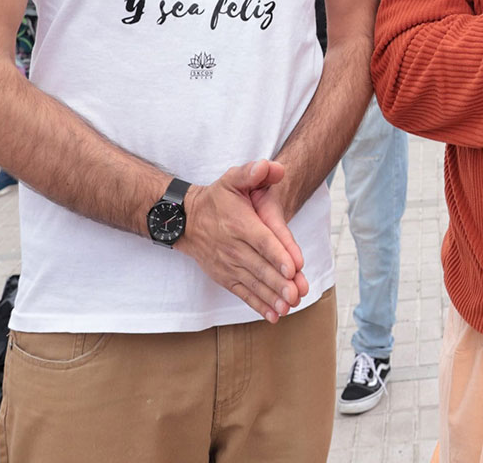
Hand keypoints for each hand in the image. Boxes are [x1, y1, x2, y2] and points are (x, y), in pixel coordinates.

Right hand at [174, 160, 305, 322]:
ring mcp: (228, 265)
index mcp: (240, 224)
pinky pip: (242, 293)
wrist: (186, 220)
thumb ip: (253, 172)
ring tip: (289, 306)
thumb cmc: (217, 198)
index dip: (278, 254)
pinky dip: (258, 304)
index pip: (262, 240)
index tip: (293, 267)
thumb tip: (272, 167)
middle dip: (279, 282)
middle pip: (260, 266)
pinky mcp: (224, 276)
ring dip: (271, 296)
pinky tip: (274, 316)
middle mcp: (233, 247)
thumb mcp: (232, 179)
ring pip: (253, 283)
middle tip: (297, 293)